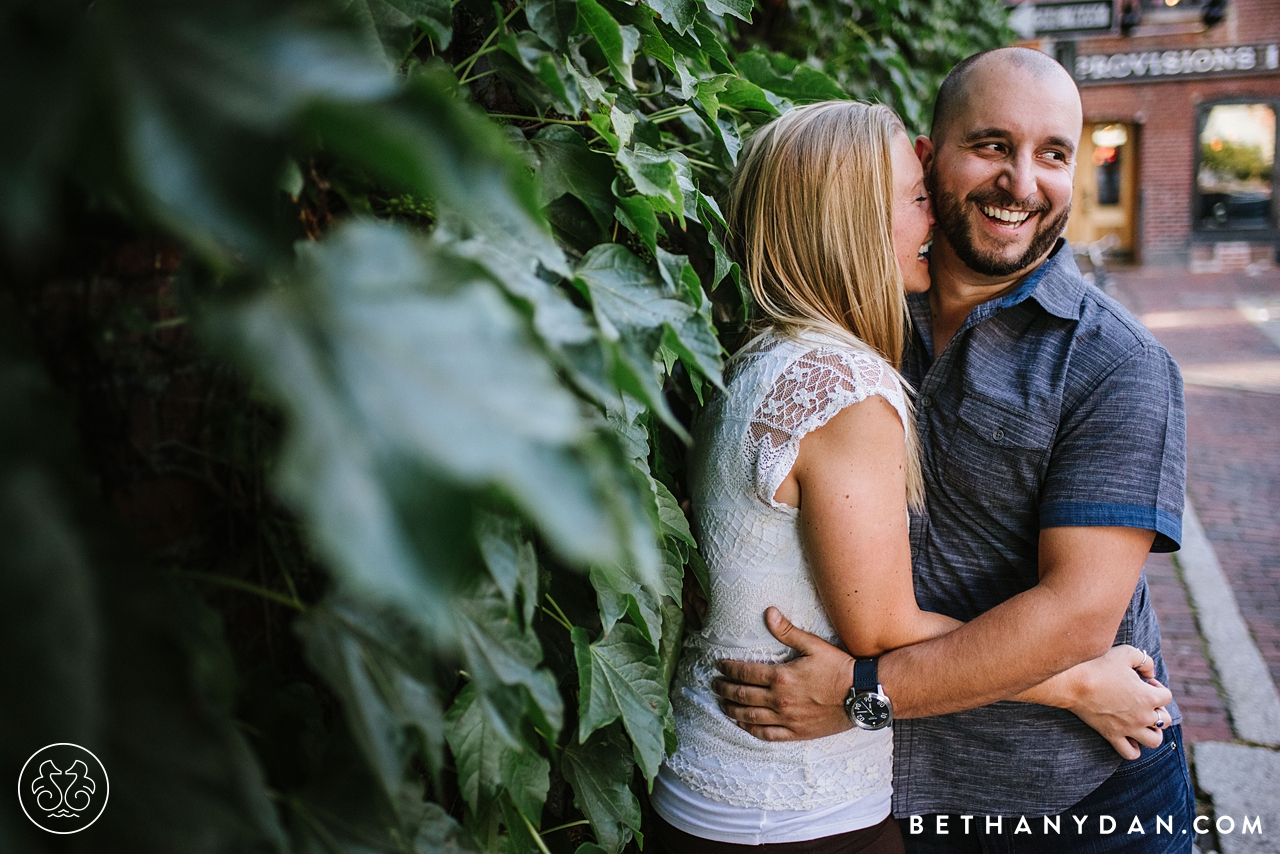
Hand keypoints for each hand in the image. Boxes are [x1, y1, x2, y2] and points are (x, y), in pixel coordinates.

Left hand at [711, 607, 854, 740]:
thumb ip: (787, 631)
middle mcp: (780, 700)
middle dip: (724, 689)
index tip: (719, 665)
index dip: (729, 669)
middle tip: (714, 684)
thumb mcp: (813, 645)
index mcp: (781, 676)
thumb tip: (768, 612)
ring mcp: (787, 719)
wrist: (862, 695)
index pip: (745, 673)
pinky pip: (767, 735)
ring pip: (750, 717)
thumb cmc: (839, 667)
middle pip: (742, 696)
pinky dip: (751, 730)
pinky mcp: (797, 732)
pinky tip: (743, 725)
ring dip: (732, 710)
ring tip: (721, 705)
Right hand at [1062, 644, 1173, 759]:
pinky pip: (1131, 753)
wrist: (1072, 683)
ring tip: (1142, 721)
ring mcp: (1128, 729)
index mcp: (1149, 696)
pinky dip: (1135, 748)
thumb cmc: (1098, 665)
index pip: (1167, 696)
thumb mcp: (1126, 652)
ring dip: (1153, 731)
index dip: (1158, 687)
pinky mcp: (1112, 736)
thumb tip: (1151, 673)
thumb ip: (1145, 661)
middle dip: (1158, 709)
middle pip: (1165, 720)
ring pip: (1154, 740)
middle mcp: (1143, 716)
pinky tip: (1129, 736)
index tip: (1145, 682)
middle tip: (1143, 700)